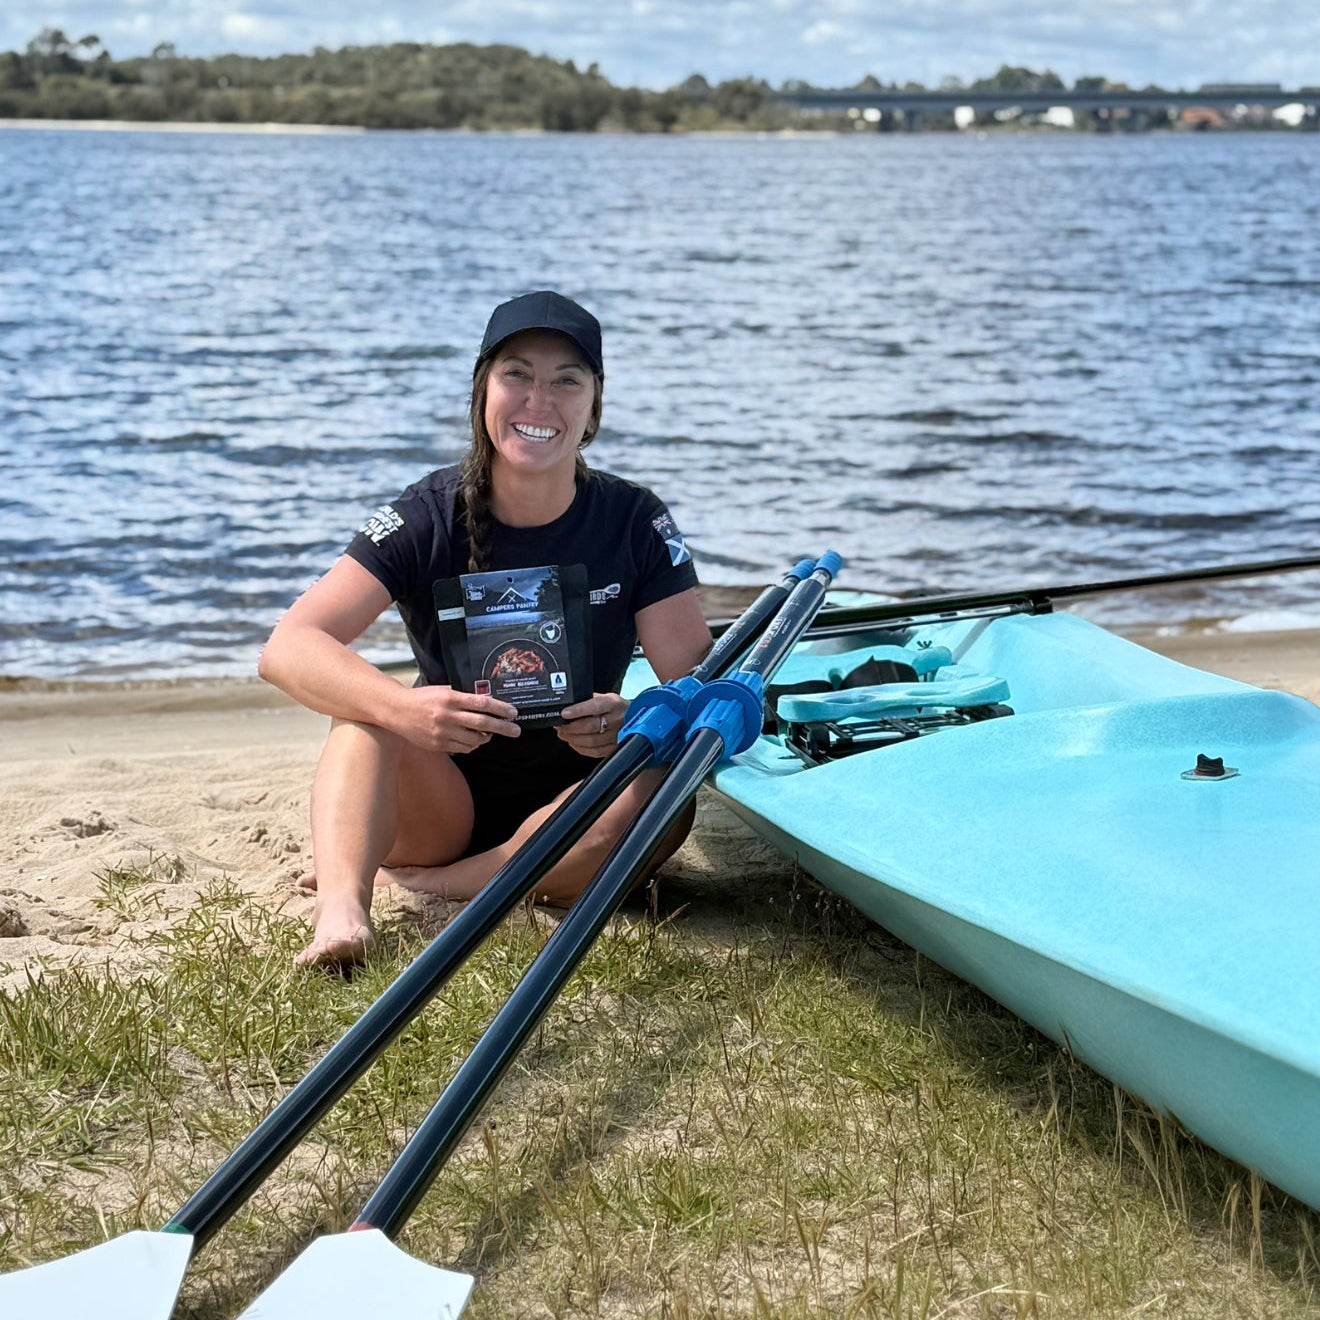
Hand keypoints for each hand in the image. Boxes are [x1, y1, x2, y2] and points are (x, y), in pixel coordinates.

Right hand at [392, 685, 519, 754]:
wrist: (396, 710)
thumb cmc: (423, 698)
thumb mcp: (444, 691)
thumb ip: (463, 698)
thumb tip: (488, 705)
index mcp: (451, 698)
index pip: (483, 704)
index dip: (501, 709)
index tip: (513, 713)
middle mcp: (448, 715)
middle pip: (483, 723)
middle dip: (503, 727)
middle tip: (516, 730)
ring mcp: (442, 732)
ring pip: (474, 739)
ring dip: (486, 738)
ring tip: (490, 734)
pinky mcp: (437, 744)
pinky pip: (462, 748)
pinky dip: (472, 745)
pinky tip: (473, 740)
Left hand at [556, 693, 628, 758]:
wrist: (637, 719)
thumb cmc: (617, 708)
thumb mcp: (606, 698)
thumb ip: (589, 701)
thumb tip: (568, 706)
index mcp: (614, 704)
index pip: (595, 706)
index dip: (578, 711)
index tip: (565, 713)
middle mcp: (617, 720)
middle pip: (591, 726)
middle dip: (571, 727)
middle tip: (560, 726)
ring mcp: (617, 736)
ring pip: (592, 741)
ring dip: (573, 739)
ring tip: (564, 734)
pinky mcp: (615, 748)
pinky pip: (596, 752)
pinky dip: (581, 749)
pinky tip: (574, 743)